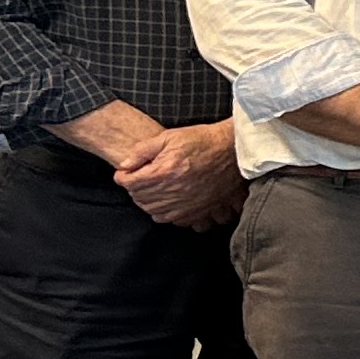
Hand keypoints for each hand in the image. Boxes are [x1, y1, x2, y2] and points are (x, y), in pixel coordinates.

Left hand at [109, 119, 241, 226]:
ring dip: (151, 203)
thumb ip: (142, 151)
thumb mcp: (169, 137)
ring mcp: (187, 206)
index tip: (128, 172)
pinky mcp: (200, 212)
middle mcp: (172, 193)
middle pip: (140, 199)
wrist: (235, 150)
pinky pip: (177, 222)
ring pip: (155, 213)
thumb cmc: (203, 141)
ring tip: (158, 190)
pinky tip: (174, 202)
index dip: (124, 175)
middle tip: (143, 178)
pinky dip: (170, 214)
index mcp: (162, 173)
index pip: (128, 183)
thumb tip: (124, 165)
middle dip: (137, 189)